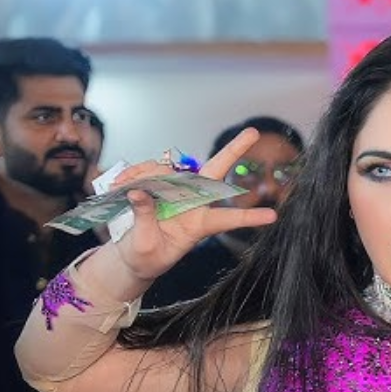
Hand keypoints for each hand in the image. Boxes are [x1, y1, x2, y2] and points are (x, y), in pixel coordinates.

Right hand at [110, 128, 278, 280]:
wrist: (132, 259)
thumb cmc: (145, 258)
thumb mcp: (145, 246)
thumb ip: (144, 219)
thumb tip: (139, 192)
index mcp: (198, 226)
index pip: (226, 219)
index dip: (248, 217)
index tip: (272, 215)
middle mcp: (192, 205)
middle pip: (214, 173)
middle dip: (232, 151)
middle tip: (252, 132)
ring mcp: (176, 194)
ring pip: (170, 170)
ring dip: (145, 172)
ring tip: (120, 185)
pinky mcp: (158, 188)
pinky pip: (149, 172)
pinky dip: (133, 174)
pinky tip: (118, 184)